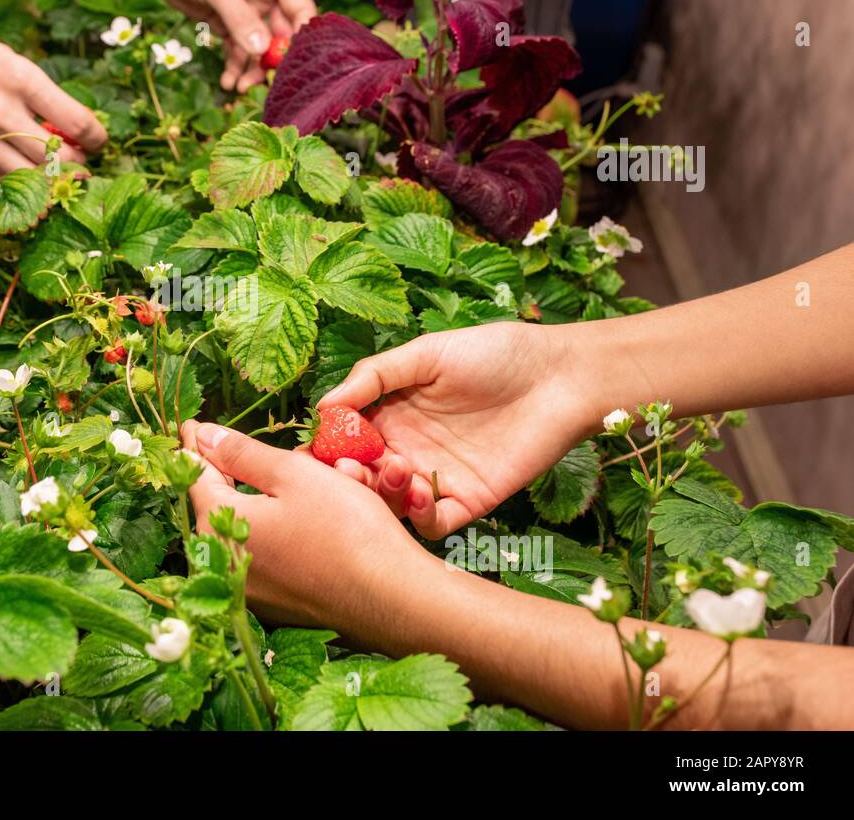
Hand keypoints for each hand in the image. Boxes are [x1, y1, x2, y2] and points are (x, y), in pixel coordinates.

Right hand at [0, 17, 107, 178]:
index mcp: (20, 79)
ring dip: (50, 183)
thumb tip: (65, 120)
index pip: (77, 121)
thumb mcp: (4, 56)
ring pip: (28, 179)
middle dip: (78, 166)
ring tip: (58, 179)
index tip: (99, 140)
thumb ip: (36, 89)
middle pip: (57, 158)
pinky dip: (15, 189)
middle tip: (82, 164)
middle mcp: (2, 112)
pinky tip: (24, 185)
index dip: (97, 137)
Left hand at [136, 0, 314, 92]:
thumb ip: (239, 18)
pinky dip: (234, 66)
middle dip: (273, 61)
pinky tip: (227, 82)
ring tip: (239, 88)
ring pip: (257, 47)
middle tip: (264, 85)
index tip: (295, 65)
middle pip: (280, 35)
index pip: (300, 10)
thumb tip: (262, 50)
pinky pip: (236, 48)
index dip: (302, 38)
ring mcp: (244, 9)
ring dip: (251, 69)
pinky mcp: (224, 21)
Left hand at [180, 420, 426, 639]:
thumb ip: (242, 454)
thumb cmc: (345, 529)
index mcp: (218, 524)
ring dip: (255, 503)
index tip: (191, 426)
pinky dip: (272, 533)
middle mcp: (220, 562)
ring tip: (281, 480)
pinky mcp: (271, 605)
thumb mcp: (293, 474)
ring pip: (241, 528)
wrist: (389, 597)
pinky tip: (297, 521)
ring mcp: (244, 589)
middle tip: (239, 447)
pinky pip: (260, 555)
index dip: (195, 443)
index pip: (194, 473)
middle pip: (217, 502)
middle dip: (231, 473)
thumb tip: (202, 435)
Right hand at [319, 322, 598, 538]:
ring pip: (392, 503)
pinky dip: (419, 517)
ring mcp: (438, 477)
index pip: (348, 439)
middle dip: (349, 476)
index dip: (329, 447)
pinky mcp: (470, 501)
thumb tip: (322, 407)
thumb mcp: (426, 353)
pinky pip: (434, 524)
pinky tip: (419, 493)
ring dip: (382, 494)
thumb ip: (374, 377)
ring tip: (392, 470)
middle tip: (346, 469)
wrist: (561, 376)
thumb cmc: (495, 354)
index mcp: (393, 415)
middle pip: (363, 476)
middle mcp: (409, 449)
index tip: (317, 447)